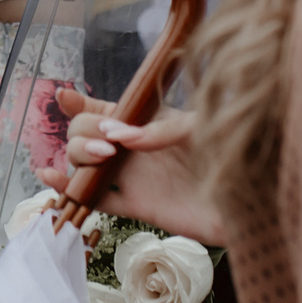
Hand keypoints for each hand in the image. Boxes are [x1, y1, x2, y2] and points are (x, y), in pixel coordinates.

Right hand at [37, 88, 227, 245]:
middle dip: (85, 132)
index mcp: (147, 120)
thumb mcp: (202, 126)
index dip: (81, 102)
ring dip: (79, 155)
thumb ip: (162, 129)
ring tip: (101, 157)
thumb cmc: (233, 153)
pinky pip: (94, 197)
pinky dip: (68, 188)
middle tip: (110, 144)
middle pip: (85, 133)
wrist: (251, 200)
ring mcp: (132, 176)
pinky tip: (50, 176)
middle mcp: (133, 147)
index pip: (105, 107)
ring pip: (83, 162)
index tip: (64, 97)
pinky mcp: (135, 205)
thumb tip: (121, 136)